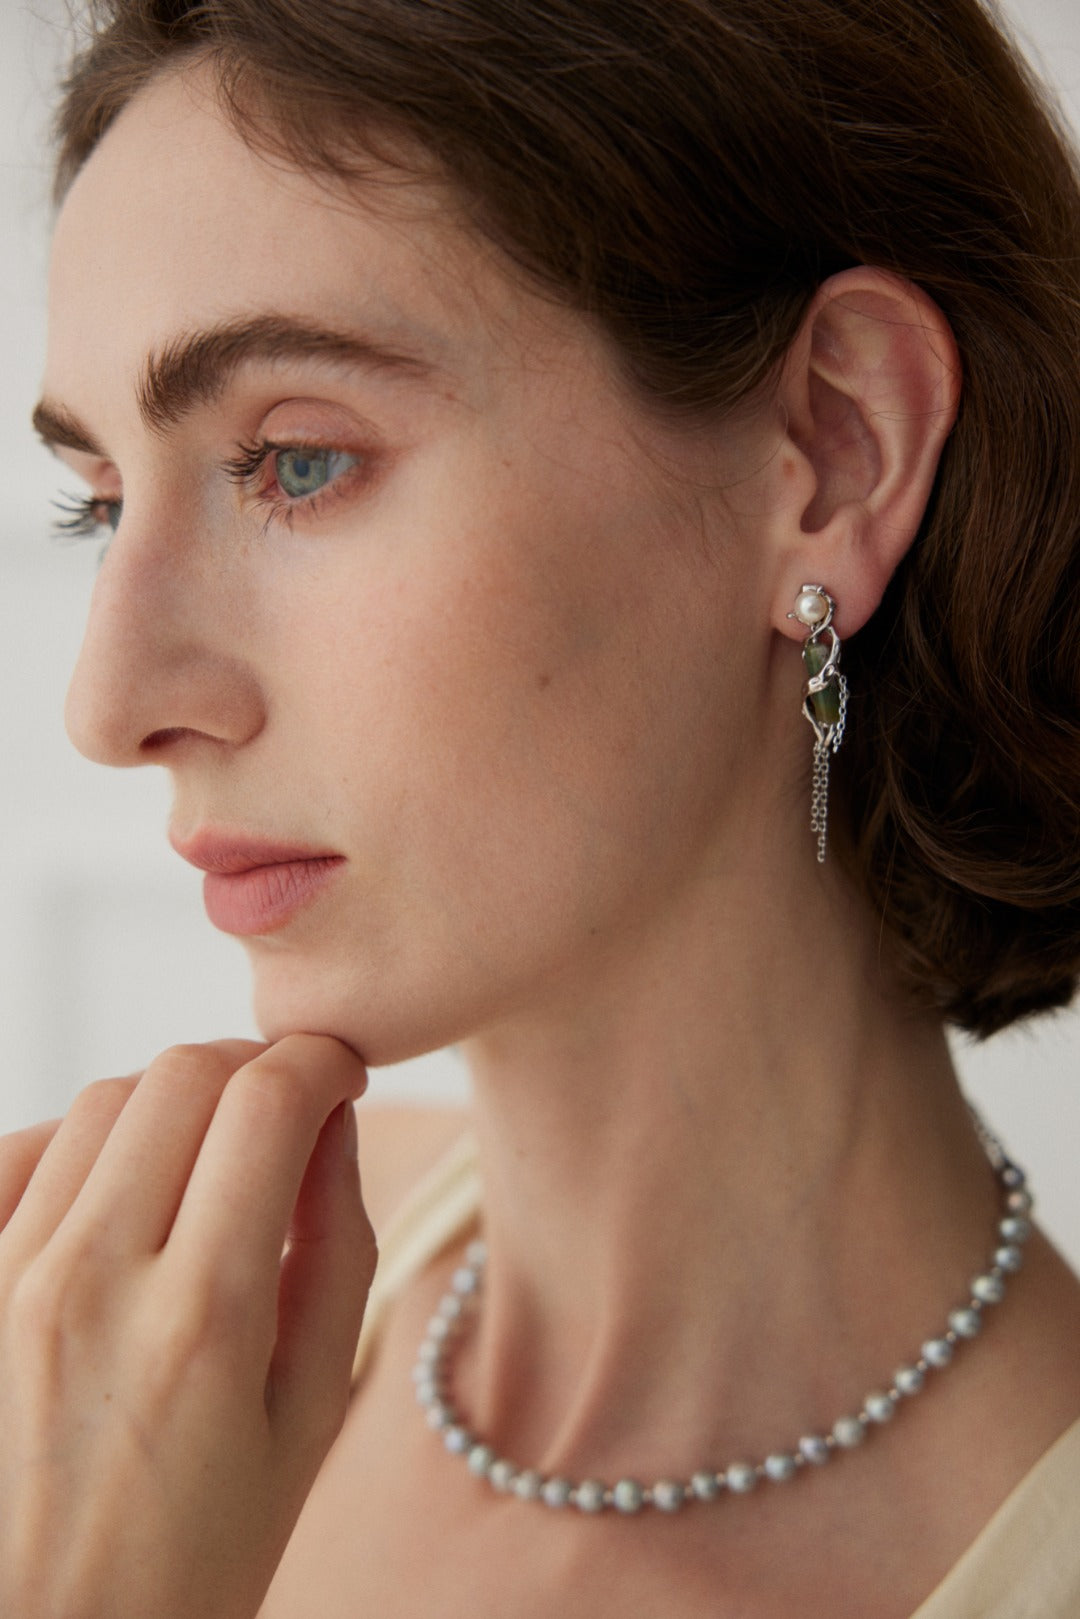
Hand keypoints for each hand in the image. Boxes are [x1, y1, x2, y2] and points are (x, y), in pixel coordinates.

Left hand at [0, 1035, 373, 1618]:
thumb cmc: (187, 1557)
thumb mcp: (306, 1417)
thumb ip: (336, 1251)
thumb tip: (332, 1126)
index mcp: (202, 1319)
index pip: (269, 1104)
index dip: (322, 1061)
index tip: (342, 1075)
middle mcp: (90, 1279)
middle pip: (182, 1076)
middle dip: (254, 1068)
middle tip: (285, 1107)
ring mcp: (6, 1277)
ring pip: (104, 1101)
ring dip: (175, 1102)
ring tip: (208, 1159)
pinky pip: (22, 1148)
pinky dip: (86, 1141)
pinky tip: (122, 1190)